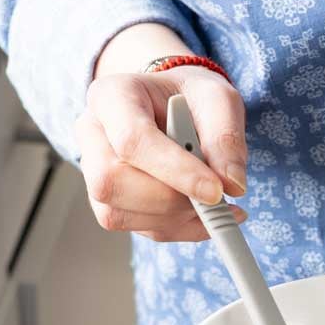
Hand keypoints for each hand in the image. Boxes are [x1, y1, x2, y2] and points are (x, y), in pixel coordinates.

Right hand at [75, 35, 247, 240]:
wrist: (176, 107)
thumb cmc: (191, 97)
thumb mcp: (218, 100)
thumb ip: (226, 137)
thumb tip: (231, 184)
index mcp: (111, 96)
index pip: (131, 140)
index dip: (173, 170)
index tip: (216, 190)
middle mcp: (93, 135)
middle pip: (111, 182)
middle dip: (170, 200)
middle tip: (216, 198)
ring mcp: (95, 172)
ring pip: (118, 213)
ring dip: (175, 218)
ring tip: (215, 204)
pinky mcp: (110, 203)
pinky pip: (138, 229)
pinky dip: (179, 228)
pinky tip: (204, 214)